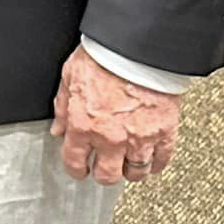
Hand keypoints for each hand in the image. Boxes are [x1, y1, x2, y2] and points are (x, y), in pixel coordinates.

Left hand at [50, 44, 182, 184]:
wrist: (136, 48)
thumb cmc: (103, 57)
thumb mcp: (69, 78)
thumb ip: (63, 108)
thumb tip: (59, 129)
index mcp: (83, 124)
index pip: (75, 161)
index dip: (76, 169)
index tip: (79, 170)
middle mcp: (111, 137)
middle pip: (108, 175)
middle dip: (104, 174)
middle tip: (105, 169)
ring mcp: (139, 138)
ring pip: (136, 173)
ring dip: (131, 171)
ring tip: (128, 165)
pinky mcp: (164, 132)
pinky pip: (162, 160)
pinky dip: (156, 164)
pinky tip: (151, 160)